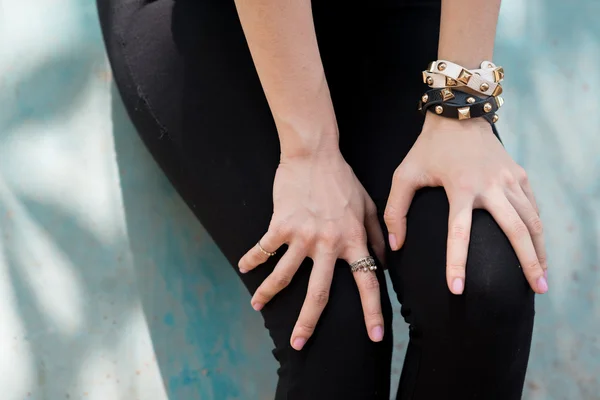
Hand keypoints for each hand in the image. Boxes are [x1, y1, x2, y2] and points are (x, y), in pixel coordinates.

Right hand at [238, 151, 386, 349]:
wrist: (314, 154)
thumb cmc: (343, 179)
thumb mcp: (368, 205)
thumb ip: (378, 233)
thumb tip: (386, 261)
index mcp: (353, 240)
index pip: (368, 281)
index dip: (373, 311)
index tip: (376, 337)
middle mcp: (328, 243)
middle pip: (319, 293)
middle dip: (309, 322)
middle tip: (298, 345)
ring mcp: (302, 235)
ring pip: (284, 275)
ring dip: (268, 294)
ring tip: (257, 306)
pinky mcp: (280, 225)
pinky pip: (264, 248)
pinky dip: (252, 258)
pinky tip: (243, 267)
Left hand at [384, 114, 547, 294]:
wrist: (459, 113)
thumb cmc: (428, 148)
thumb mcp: (405, 174)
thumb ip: (396, 210)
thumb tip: (397, 246)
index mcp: (460, 187)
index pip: (459, 233)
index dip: (456, 263)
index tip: (456, 290)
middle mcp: (490, 185)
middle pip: (516, 230)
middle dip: (528, 263)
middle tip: (538, 290)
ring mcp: (509, 179)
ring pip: (532, 220)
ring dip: (540, 249)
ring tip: (542, 277)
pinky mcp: (519, 174)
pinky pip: (532, 206)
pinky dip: (537, 228)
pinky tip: (538, 246)